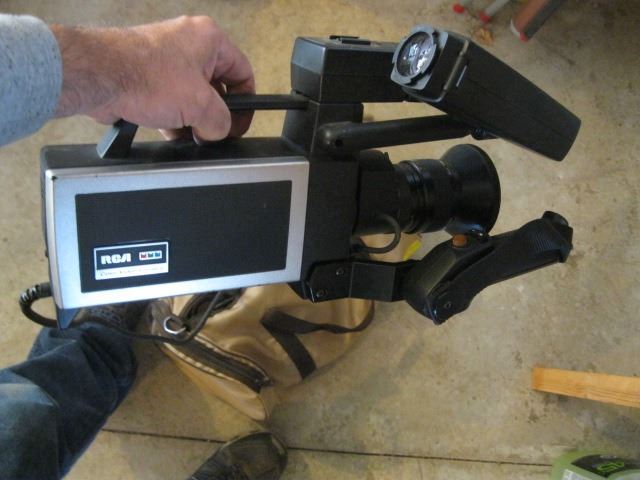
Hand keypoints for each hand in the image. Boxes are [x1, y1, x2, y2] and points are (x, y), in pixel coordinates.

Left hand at [51, 16, 254, 141]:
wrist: (96, 77)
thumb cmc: (142, 75)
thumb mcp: (199, 105)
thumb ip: (220, 122)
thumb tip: (218, 131)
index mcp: (209, 38)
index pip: (243, 72)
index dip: (246, 103)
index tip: (240, 124)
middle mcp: (188, 43)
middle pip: (217, 87)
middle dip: (215, 114)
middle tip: (213, 133)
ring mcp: (165, 58)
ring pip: (192, 96)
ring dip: (193, 119)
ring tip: (188, 134)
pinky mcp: (146, 75)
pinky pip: (170, 100)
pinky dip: (173, 118)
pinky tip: (169, 132)